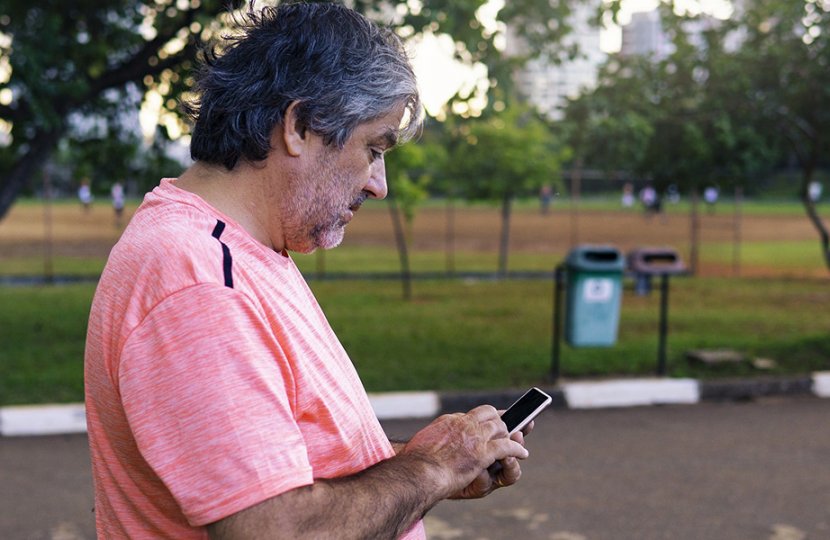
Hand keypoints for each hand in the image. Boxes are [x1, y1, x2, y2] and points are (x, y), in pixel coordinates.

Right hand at [400, 405, 528, 500]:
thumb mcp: (423, 441)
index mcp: (450, 421)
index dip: (482, 418)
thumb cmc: (414, 462)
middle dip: (499, 421)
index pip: (471, 414)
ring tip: (516, 440)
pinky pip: (506, 447)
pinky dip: (517, 449)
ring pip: (501, 428)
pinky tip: (523, 453)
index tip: (486, 422)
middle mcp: (465, 424)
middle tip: (505, 428)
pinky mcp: (483, 453)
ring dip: (510, 434)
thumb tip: (435, 441)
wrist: (417, 471)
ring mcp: (475, 437)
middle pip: (490, 415)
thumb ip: (436, 438)